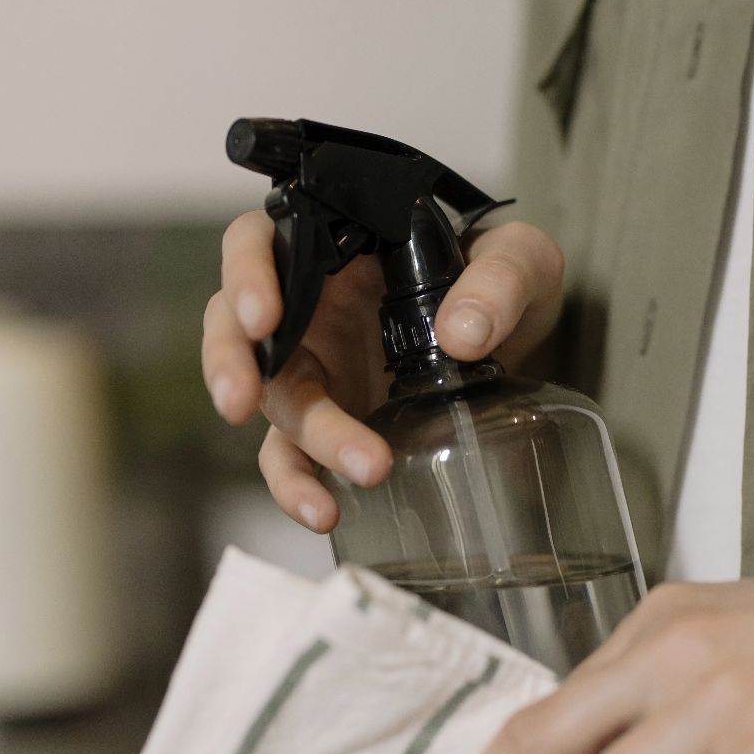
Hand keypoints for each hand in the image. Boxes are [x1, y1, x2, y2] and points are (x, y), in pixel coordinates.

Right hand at [201, 214, 563, 532]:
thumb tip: (463, 334)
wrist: (521, 338)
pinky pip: (293, 457)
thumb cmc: (503, 280)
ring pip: (270, 400)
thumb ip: (500, 280)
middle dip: (232, 364)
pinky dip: (299, 486)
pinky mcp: (329, 421)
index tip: (263, 315)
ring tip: (335, 483)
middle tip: (243, 399)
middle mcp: (309, 303)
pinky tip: (325, 512)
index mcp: (335, 245)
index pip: (261, 241)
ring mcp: (315, 367)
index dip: (246, 274)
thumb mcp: (520, 261)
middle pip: (237, 326)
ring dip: (295, 443)